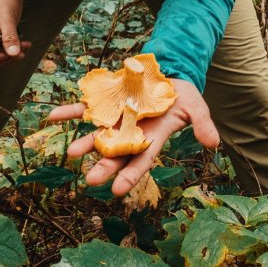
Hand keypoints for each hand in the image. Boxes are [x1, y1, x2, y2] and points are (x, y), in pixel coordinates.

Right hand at [0, 0, 30, 64]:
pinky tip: (24, 45)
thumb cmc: (1, 0)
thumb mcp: (6, 19)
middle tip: (20, 52)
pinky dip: (14, 50)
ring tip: (25, 47)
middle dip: (5, 58)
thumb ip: (9, 37)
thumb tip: (13, 53)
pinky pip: (4, 50)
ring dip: (11, 55)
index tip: (5, 54)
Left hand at [54, 78, 219, 195]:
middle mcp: (129, 132)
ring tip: (71, 152)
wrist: (166, 75)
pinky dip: (68, 111)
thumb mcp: (196, 107)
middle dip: (103, 167)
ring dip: (83, 142)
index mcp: (151, 138)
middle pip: (115, 153)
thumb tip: (214, 144)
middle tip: (90, 180)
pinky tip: (52, 116)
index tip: (117, 191)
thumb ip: (203, 124)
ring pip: (96, 134)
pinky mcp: (104, 101)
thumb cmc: (181, 96)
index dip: (130, 175)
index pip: (140, 160)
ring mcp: (114, 118)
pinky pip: (82, 108)